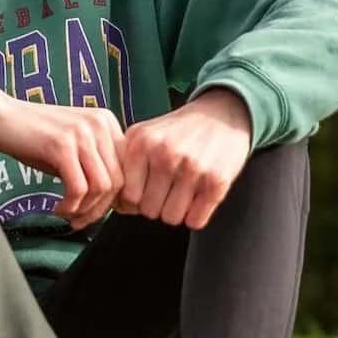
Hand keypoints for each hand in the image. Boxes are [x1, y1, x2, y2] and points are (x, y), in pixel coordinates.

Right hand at [0, 73, 123, 229]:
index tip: (96, 211)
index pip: (127, 170)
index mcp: (106, 122)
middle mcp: (100, 123)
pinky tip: (58, 209)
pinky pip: (79, 189)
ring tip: (69, 216)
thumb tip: (115, 203)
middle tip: (80, 221)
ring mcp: (81, 132)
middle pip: (118, 181)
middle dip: (100, 209)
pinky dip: (71, 206)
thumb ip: (95, 165)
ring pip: (101, 188)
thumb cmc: (32, 135)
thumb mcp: (72, 146)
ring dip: (86, 211)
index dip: (115, 198)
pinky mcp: (61, 145)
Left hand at [116, 88, 251, 229]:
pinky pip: (195, 221)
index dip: (135, 200)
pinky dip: (195, 216)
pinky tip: (197, 199)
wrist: (220, 116)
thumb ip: (125, 163)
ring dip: (175, 212)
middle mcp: (164, 154)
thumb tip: (118, 205)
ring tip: (180, 195)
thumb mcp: (143, 135)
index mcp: (141, 143)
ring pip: (171, 218)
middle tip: (165, 193)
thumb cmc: (176, 132)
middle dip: (155, 206)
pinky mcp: (217, 181)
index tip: (144, 194)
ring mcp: (192, 167)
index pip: (128, 196)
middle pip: (148, 210)